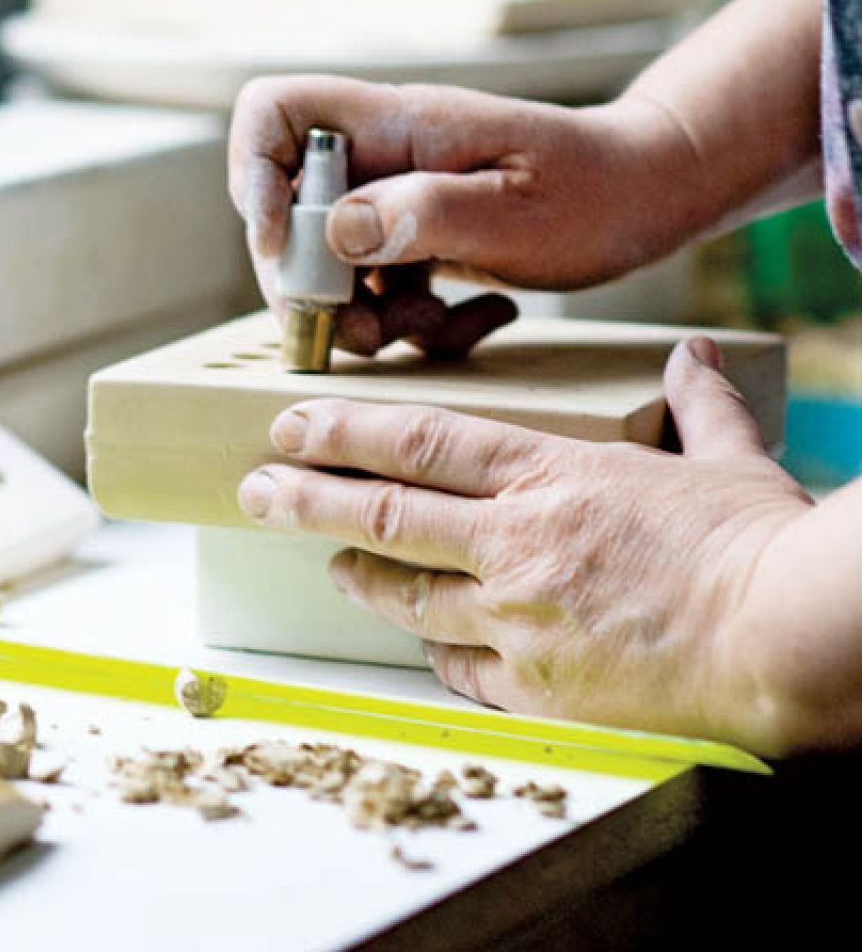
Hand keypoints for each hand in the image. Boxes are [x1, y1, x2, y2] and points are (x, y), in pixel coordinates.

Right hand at [227, 75, 704, 354]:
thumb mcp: (519, 212)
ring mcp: (393, 200)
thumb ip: (425, 215)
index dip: (254, 176)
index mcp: (398, 125)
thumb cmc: (600, 190)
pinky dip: (410, 324)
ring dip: (365, 319)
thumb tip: (334, 234)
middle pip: (287, 214)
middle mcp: (381, 157)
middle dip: (311, 290)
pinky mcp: (410, 240)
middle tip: (362, 334)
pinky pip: (374, 292)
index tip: (284, 244)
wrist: (651, 196)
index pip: (275, 112)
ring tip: (432, 328)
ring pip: (326, 268)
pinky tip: (471, 320)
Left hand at [235, 337, 825, 756]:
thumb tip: (690, 358)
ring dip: (358, 575)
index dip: (341, 431)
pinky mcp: (535, 686)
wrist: (788, 643)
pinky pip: (458, 668)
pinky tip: (418, 641)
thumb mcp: (729, 462)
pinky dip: (434, 651)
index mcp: (552, 477)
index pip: (418, 443)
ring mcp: (518, 619)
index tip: (290, 425)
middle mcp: (516, 544)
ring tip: (327, 561)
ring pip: (406, 594)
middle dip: (305, 500)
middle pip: (384, 515)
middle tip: (255, 491)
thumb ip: (695, 407)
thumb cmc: (761, 549)